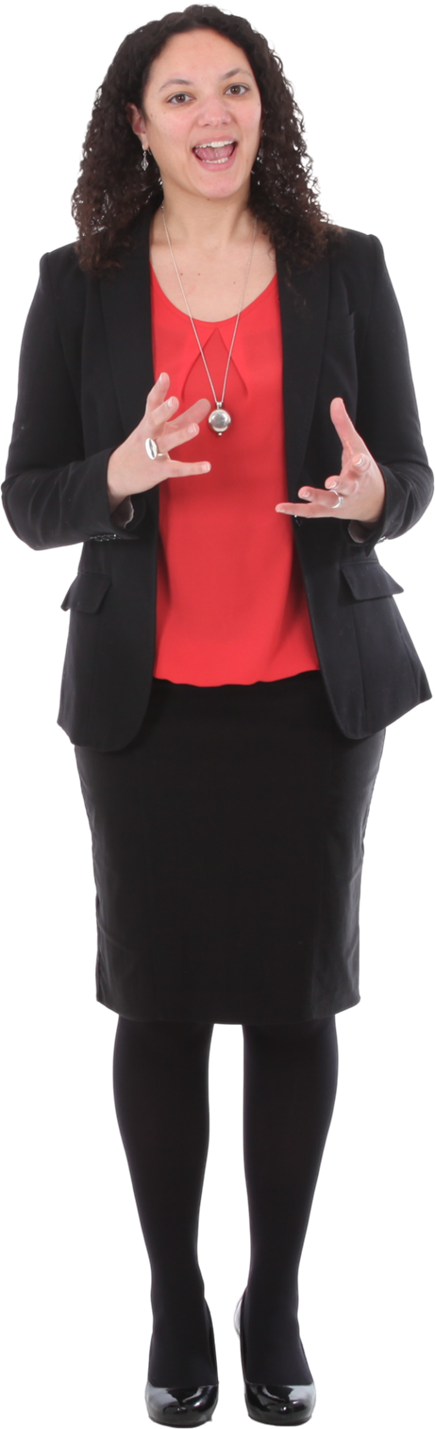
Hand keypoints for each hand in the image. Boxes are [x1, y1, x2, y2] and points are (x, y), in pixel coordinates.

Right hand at [107, 373, 211, 507]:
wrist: (118, 473)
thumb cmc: (143, 446)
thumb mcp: (161, 430)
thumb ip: (185, 417)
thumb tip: (205, 403)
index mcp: (149, 423)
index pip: (152, 403)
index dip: (159, 390)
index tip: (165, 376)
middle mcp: (149, 435)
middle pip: (154, 420)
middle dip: (163, 411)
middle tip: (174, 401)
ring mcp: (153, 452)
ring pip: (166, 443)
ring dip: (180, 435)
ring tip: (195, 428)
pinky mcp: (159, 470)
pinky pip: (176, 468)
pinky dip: (191, 468)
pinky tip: (206, 466)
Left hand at [275, 398, 385, 523]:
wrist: (374, 502)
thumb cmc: (363, 470)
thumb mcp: (357, 447)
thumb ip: (344, 425)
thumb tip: (336, 400)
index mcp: (361, 471)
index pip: (363, 465)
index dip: (361, 463)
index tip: (358, 459)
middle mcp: (353, 488)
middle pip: (347, 488)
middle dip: (339, 485)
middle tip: (330, 482)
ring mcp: (342, 501)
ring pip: (330, 501)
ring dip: (316, 497)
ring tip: (302, 491)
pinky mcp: (330, 511)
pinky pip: (313, 512)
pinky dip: (297, 510)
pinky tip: (280, 507)